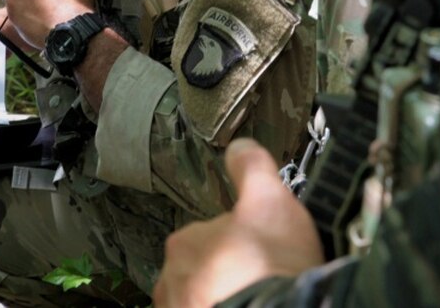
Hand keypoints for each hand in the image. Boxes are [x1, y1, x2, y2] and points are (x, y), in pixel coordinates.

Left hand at [154, 139, 324, 306]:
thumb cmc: (270, 267)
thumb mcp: (270, 200)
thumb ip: (251, 167)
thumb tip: (239, 146)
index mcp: (184, 243)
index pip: (209, 237)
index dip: (239, 244)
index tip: (260, 254)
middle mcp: (169, 283)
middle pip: (203, 273)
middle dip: (226, 277)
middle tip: (260, 282)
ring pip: (200, 300)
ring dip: (221, 300)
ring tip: (254, 301)